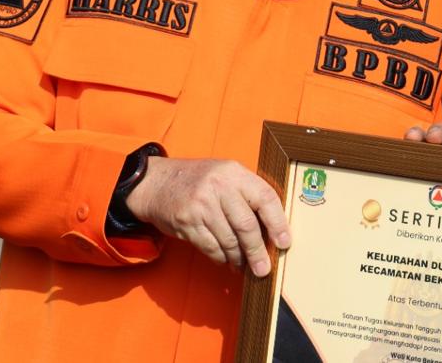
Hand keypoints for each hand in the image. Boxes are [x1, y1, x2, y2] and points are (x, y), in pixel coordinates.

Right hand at [125, 156, 290, 276]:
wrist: (157, 182)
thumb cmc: (199, 180)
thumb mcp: (226, 174)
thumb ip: (247, 194)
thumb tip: (272, 228)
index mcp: (234, 173)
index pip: (265, 197)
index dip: (278, 222)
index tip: (285, 242)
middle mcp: (219, 187)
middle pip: (246, 225)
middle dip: (258, 251)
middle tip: (264, 268)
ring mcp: (201, 205)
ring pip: (229, 240)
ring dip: (239, 258)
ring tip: (245, 266)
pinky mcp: (187, 222)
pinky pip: (211, 247)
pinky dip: (221, 258)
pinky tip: (227, 261)